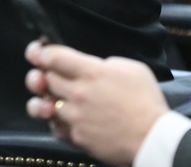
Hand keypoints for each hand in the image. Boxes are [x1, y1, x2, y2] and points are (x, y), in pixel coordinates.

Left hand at [24, 41, 167, 165]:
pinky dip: (56, 123)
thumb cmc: (147, 102)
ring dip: (43, 100)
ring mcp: (75, 117)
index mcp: (92, 72)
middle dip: (42, 75)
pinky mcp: (77, 137)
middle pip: (45, 79)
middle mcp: (78, 93)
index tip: (37, 52)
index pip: (53, 57)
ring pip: (43, 105)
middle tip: (45, 75)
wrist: (152, 138)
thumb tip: (95, 66)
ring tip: (46, 99)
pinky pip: (56, 128)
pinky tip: (61, 119)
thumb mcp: (131, 69)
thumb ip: (106, 63)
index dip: (40, 53)